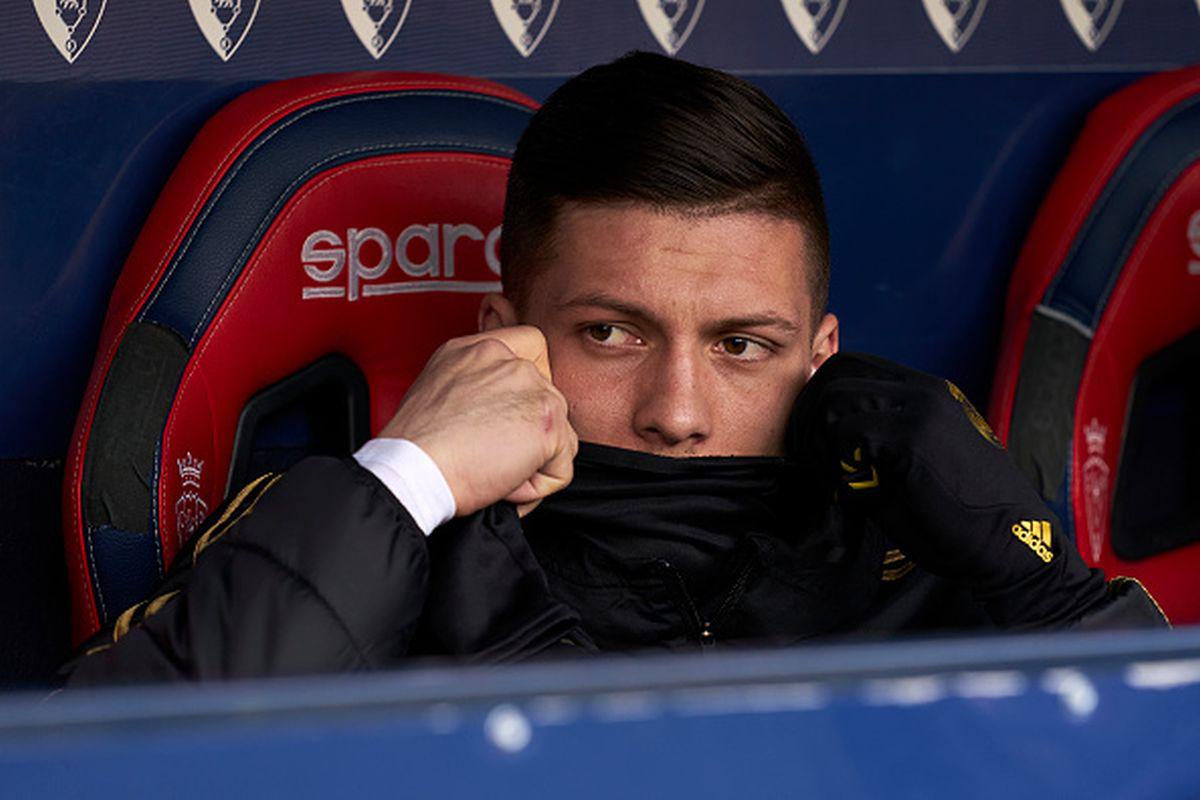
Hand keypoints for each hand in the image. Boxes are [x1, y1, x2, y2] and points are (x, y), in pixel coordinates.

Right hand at [379, 326, 577, 516]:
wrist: (410, 469)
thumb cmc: (414, 446)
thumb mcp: (438, 389)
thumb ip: (476, 383)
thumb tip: (499, 407)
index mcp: (478, 349)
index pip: (531, 346)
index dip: (531, 384)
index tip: (509, 413)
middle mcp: (508, 361)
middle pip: (548, 400)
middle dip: (527, 436)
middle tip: (487, 455)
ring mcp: (533, 388)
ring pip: (558, 436)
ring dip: (530, 464)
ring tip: (490, 470)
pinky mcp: (548, 422)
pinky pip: (560, 468)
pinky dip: (535, 488)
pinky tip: (502, 484)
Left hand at [788, 353, 1103, 626]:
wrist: (1012, 547)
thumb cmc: (958, 517)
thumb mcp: (912, 464)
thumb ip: (873, 441)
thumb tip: (816, 436)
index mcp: (925, 392)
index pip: (851, 366)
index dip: (819, 399)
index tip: (812, 442)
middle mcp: (923, 390)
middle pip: (835, 374)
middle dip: (809, 416)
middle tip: (809, 460)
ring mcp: (921, 409)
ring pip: (835, 400)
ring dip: (821, 443)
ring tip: (836, 481)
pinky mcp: (915, 438)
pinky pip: (848, 435)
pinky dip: (838, 468)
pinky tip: (854, 496)